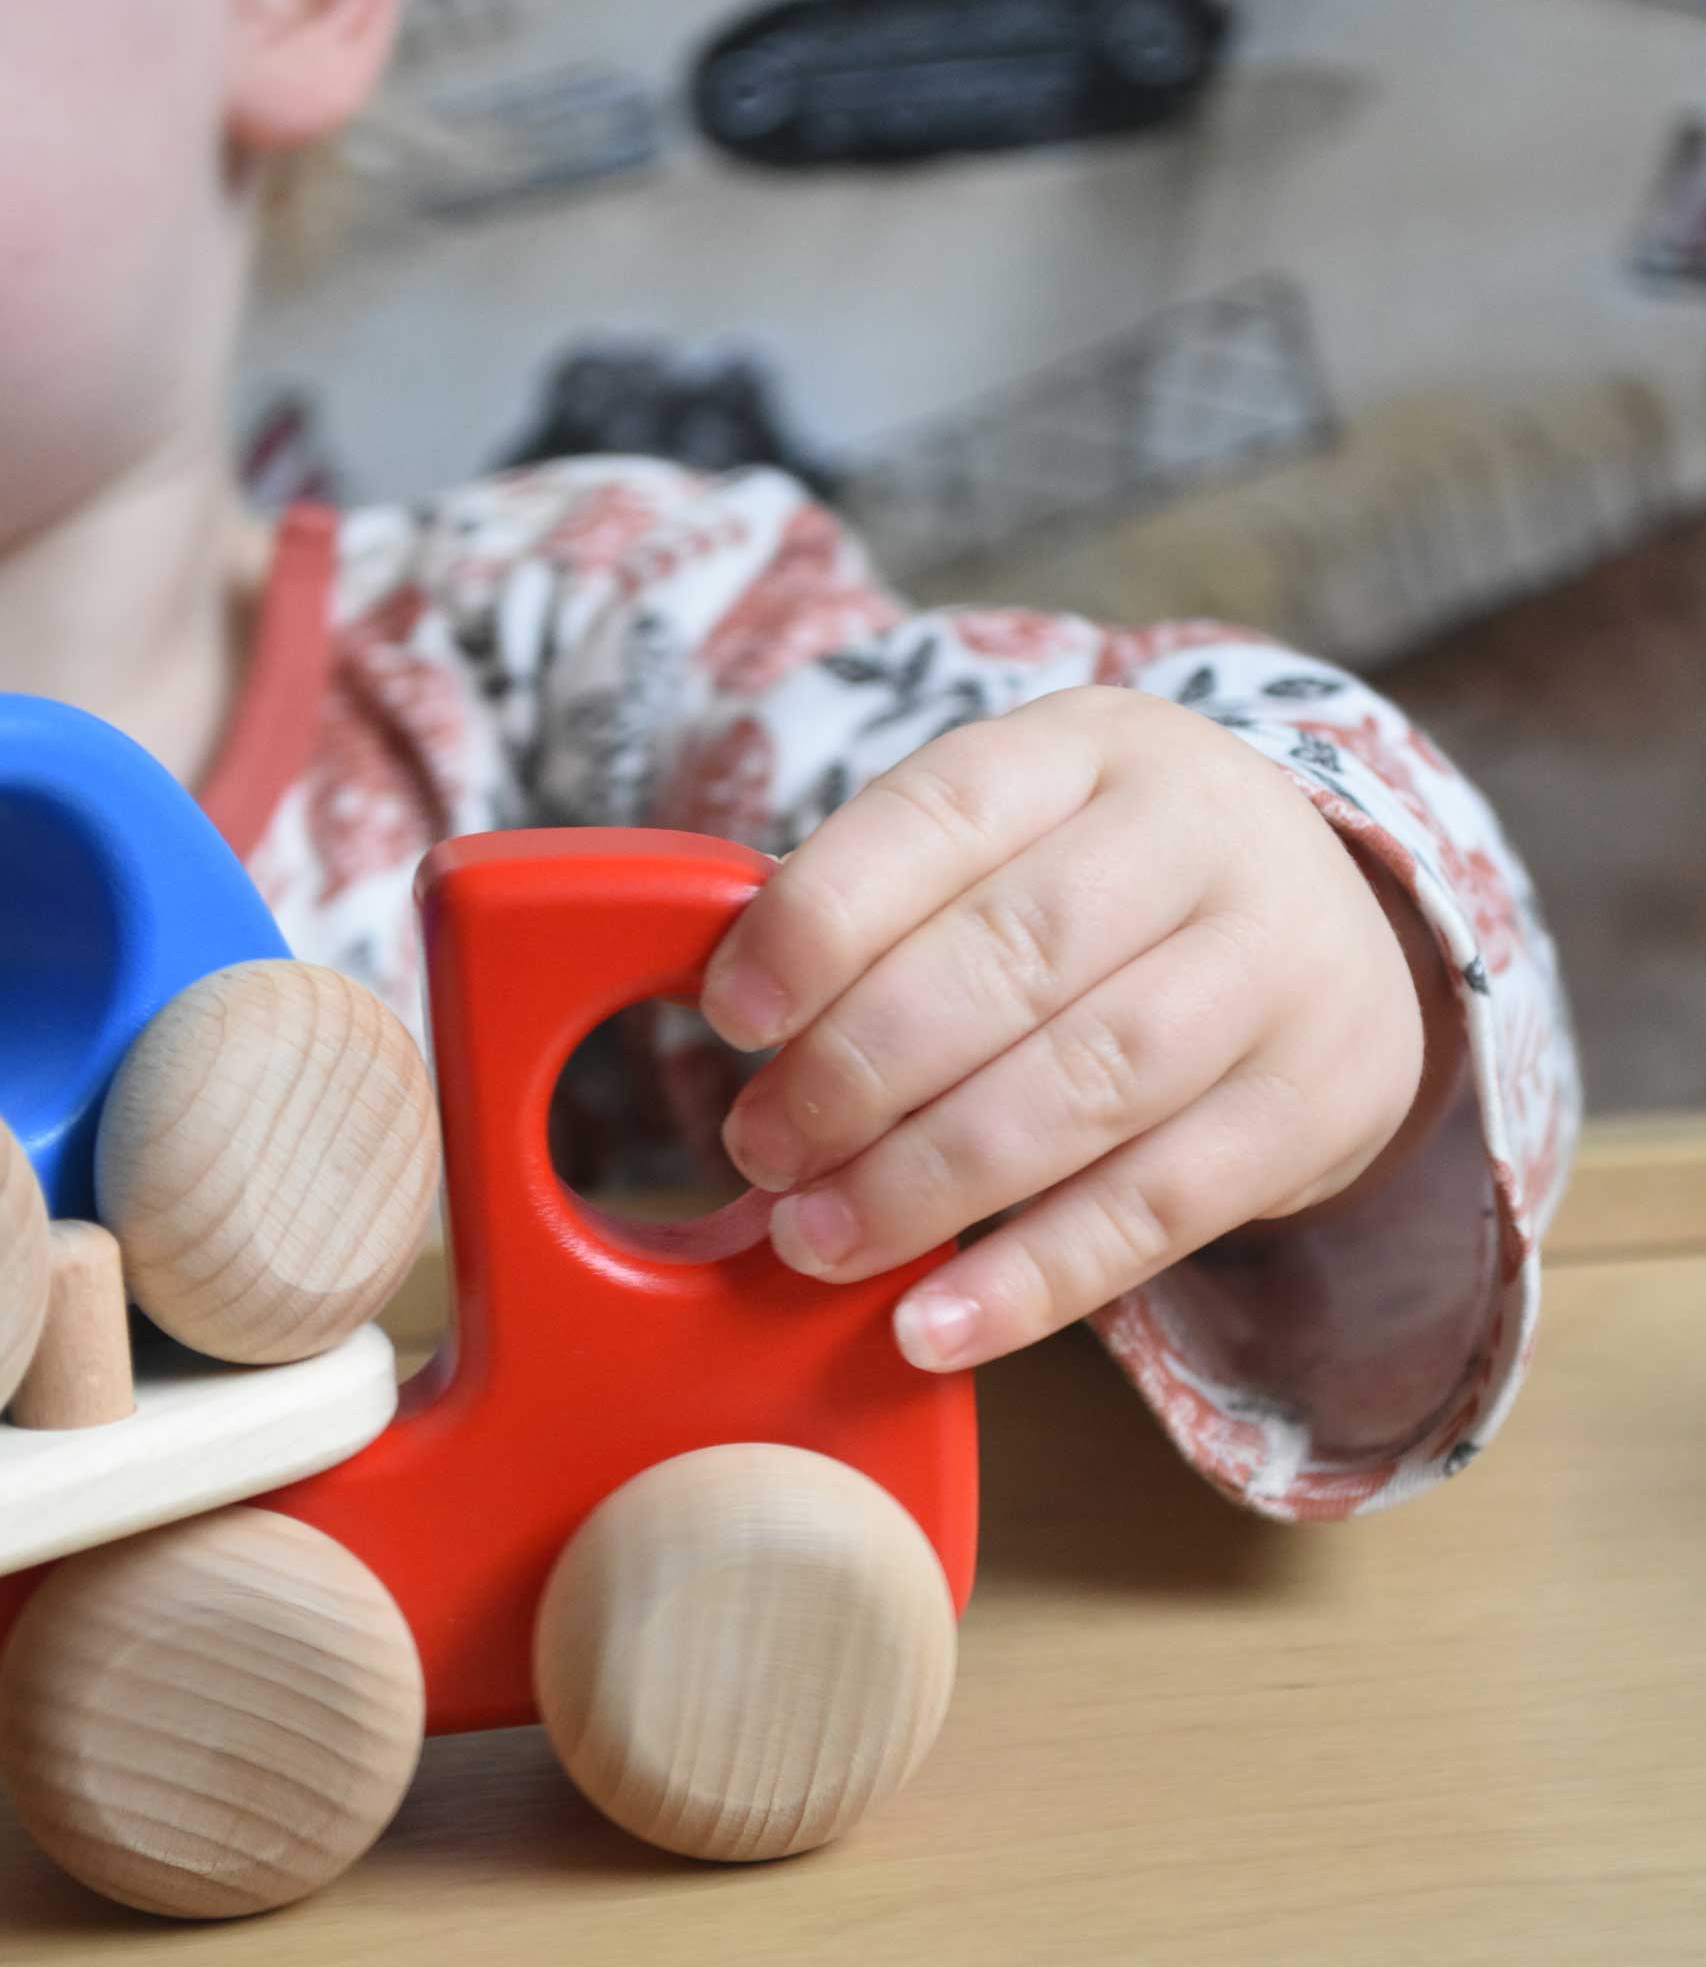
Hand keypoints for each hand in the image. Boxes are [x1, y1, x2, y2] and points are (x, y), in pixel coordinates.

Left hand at [701, 687, 1453, 1373]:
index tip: (732, 1015)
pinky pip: (1157, 1210)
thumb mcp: (1023, 835)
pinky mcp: (1312, 1106)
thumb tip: (741, 1012)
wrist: (1336, 938)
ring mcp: (1277, 970)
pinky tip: (930, 1326)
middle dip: (860, 1068)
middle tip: (763, 1149)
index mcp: (1095, 744)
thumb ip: (897, 901)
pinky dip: (1030, 1279)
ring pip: (1085, 1084)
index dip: (825, 916)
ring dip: (926, 1180)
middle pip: (1013, 955)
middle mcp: (1205, 834)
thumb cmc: (1114, 895)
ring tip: (817, 1237)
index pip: (946, 810)